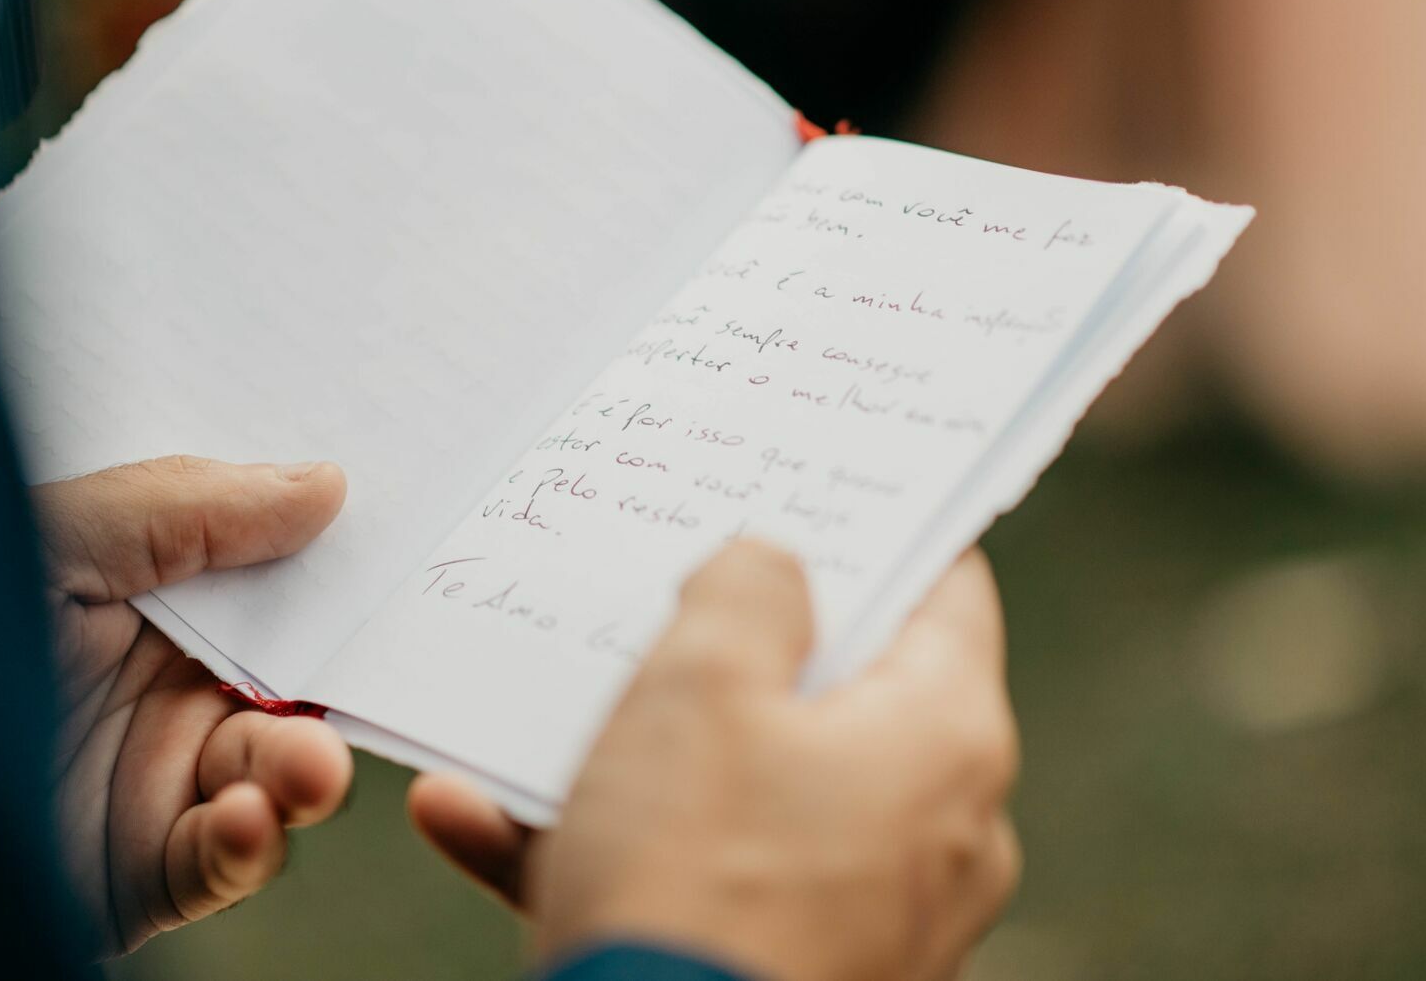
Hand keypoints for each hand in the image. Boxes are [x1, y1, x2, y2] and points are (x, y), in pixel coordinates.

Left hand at [35, 455, 353, 954]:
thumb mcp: (48, 538)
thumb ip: (184, 510)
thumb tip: (326, 485)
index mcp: (147, 596)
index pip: (272, 575)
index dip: (336, 564)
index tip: (403, 547)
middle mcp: (164, 682)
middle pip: (296, 672)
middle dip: (342, 667)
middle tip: (383, 659)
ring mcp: (160, 777)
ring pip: (277, 767)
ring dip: (305, 766)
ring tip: (303, 766)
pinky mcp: (148, 869)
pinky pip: (226, 860)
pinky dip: (251, 842)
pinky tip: (241, 818)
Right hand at [409, 540, 1019, 980]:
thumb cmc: (690, 880)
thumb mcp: (698, 685)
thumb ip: (745, 587)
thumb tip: (770, 564)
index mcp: (946, 737)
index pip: (942, 587)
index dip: (869, 527)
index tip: (803, 492)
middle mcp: (938, 830)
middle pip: (837, 692)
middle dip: (729, 646)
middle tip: (656, 593)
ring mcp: (873, 914)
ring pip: (749, 793)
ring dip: (636, 755)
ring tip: (529, 716)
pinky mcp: (800, 970)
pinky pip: (704, 883)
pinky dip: (610, 848)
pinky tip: (478, 818)